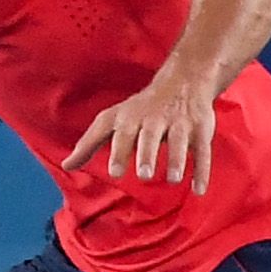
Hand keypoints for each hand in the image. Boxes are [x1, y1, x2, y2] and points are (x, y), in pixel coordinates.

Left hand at [62, 72, 219, 192]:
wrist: (183, 81)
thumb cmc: (140, 109)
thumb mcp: (113, 120)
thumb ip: (90, 143)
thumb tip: (67, 165)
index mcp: (132, 118)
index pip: (124, 134)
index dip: (120, 152)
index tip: (115, 173)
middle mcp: (156, 119)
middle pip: (151, 136)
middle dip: (147, 153)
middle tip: (143, 174)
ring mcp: (180, 124)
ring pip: (180, 141)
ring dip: (177, 159)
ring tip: (173, 179)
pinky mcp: (201, 130)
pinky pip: (204, 151)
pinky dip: (203, 171)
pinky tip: (198, 190)